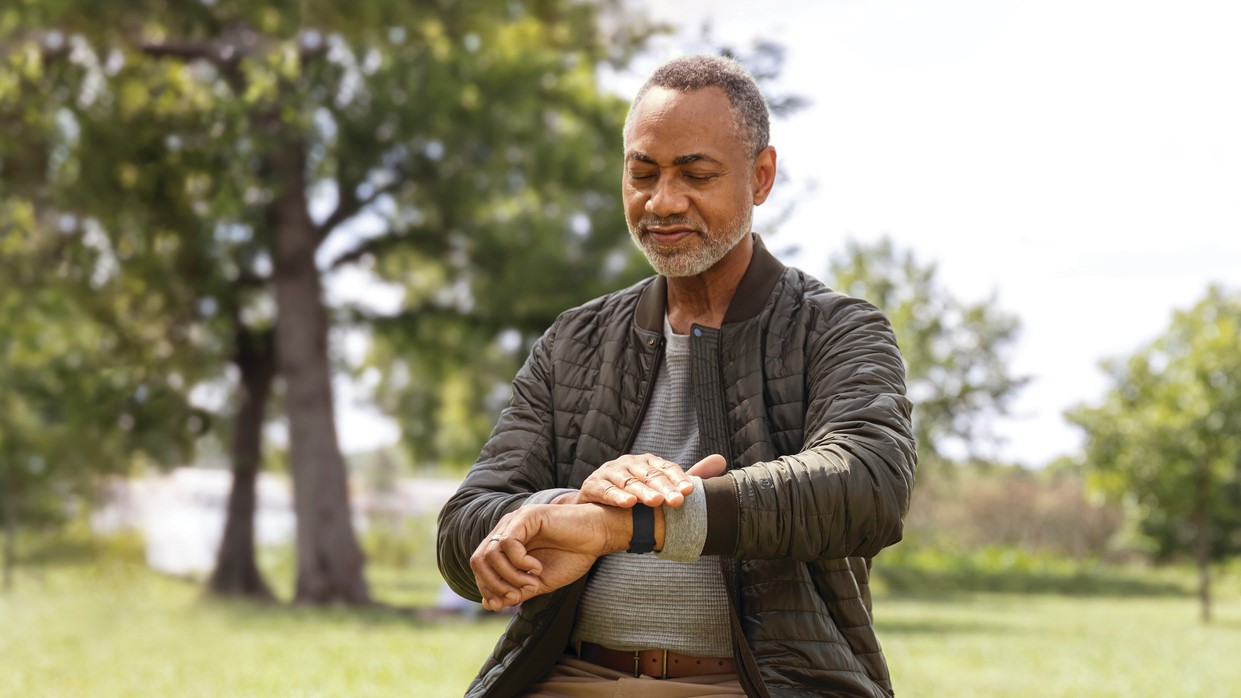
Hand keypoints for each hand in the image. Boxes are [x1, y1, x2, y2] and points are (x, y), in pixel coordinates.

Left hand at [470, 503, 627, 610]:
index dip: (487, 588)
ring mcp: (516, 521)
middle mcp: (506, 530)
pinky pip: (508, 542)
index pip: (480, 566)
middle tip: (517, 595)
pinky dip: (520, 562)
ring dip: (509, 575)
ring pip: (491, 552)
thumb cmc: (572, 556)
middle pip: (478, 559)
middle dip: (493, 584)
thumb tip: (488, 604)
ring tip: (532, 582)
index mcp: (506, 544)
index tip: (509, 601)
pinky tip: (537, 568)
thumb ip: (515, 591)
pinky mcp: (527, 516)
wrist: (598, 537)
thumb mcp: (539, 582)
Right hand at [557, 453, 727, 507]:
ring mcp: (610, 472)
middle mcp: (630, 463)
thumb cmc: (633, 494)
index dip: (678, 478)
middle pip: (649, 475)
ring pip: (628, 481)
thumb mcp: (661, 486)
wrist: (595, 508)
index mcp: (648, 462)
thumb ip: (688, 476)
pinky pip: (605, 490)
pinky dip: (616, 496)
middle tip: (677, 501)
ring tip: (655, 502)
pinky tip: (628, 503)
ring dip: (642, 492)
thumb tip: (722, 460)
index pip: (667, 468)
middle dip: (664, 488)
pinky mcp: (593, 484)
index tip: (691, 491)